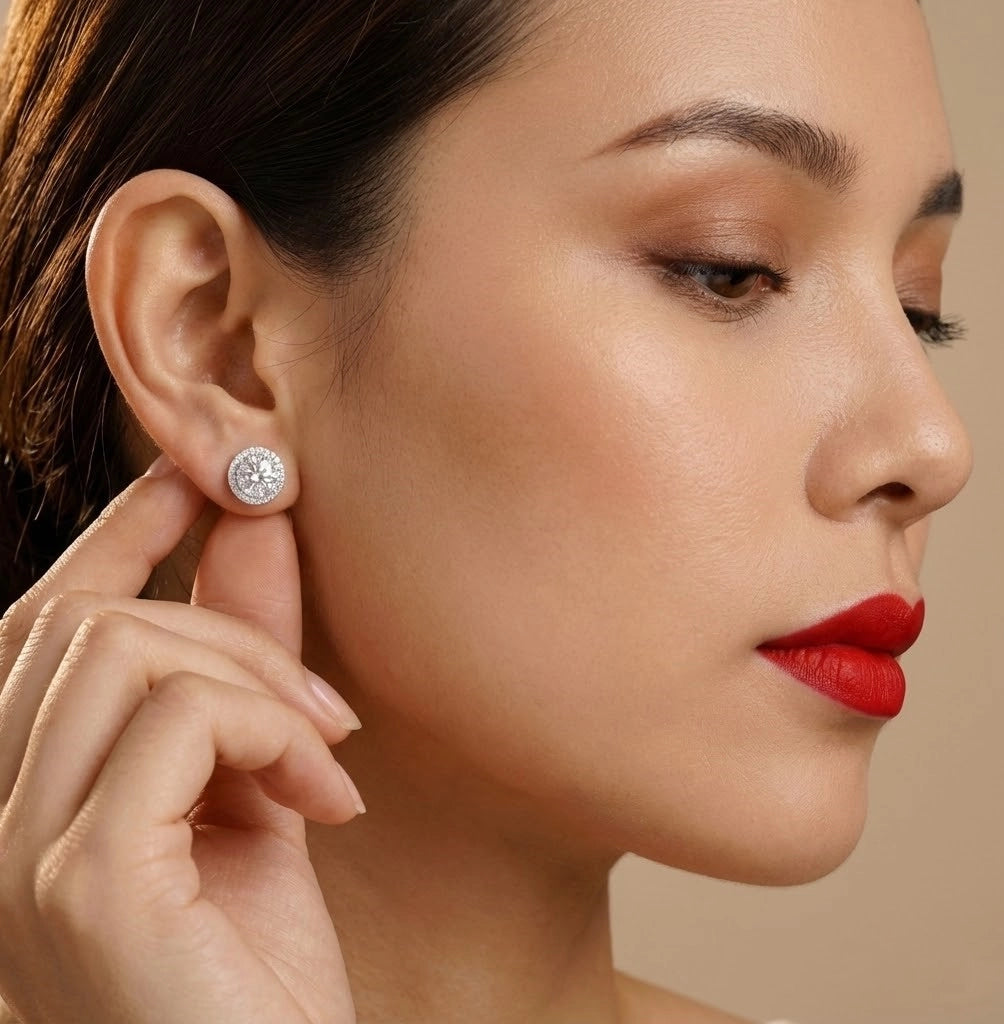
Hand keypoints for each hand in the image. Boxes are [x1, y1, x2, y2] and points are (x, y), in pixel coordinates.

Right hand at [0, 459, 363, 1022]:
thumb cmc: (259, 969)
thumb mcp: (255, 788)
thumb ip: (241, 662)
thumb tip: (250, 526)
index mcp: (24, 801)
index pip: (41, 627)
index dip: (116, 533)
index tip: (199, 477)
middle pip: (89, 624)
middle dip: (230, 625)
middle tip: (329, 710)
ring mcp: (14, 857)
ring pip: (126, 648)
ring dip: (261, 680)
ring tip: (331, 759)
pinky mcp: (79, 883)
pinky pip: (180, 717)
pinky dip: (274, 731)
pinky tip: (329, 800)